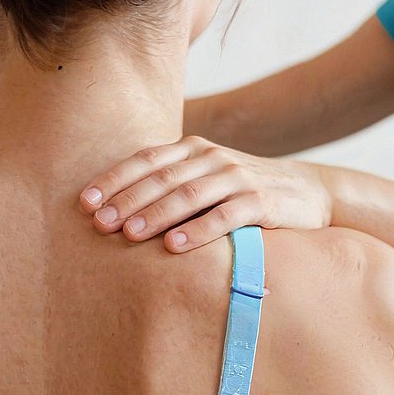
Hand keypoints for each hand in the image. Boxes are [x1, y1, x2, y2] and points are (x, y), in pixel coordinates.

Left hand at [78, 136, 332, 251]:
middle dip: (127, 200)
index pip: (146, 159)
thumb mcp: (207, 177)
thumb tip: (114, 209)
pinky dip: (198, 231)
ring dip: (156, 214)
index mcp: (193, 149)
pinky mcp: (261, 201)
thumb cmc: (243, 190)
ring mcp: (238, 177)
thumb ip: (171, 183)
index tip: (85, 202)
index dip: (114, 179)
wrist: (309, 190)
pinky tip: (175, 246)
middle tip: (99, 224)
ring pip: (189, 194)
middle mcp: (212, 157)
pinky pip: (225, 216)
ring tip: (129, 234)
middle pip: (162, 177)